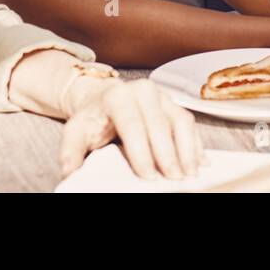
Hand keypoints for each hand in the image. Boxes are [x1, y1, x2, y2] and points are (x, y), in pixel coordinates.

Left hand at [59, 77, 201, 180]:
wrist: (104, 97)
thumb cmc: (93, 118)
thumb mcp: (76, 131)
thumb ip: (71, 150)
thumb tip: (70, 171)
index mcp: (118, 96)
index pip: (133, 125)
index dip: (142, 152)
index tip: (148, 176)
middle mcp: (143, 91)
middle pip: (160, 124)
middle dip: (169, 154)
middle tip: (175, 179)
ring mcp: (162, 95)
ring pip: (181, 121)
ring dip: (188, 149)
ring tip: (191, 173)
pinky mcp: (174, 103)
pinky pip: (190, 123)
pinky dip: (196, 144)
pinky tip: (199, 162)